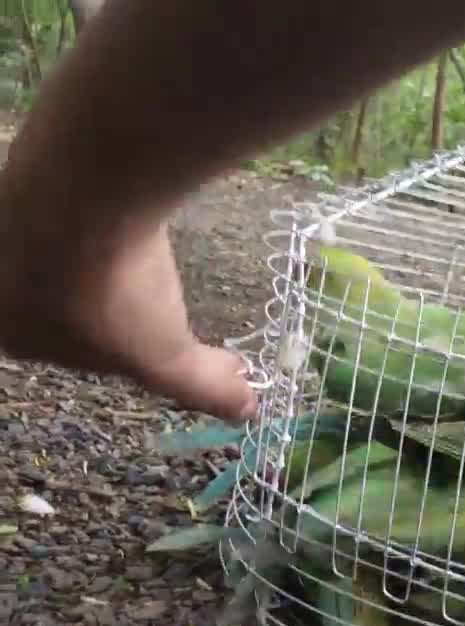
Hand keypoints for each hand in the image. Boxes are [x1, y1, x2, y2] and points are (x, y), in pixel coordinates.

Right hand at [0, 197, 258, 423]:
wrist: (81, 199)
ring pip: (61, 244)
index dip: (125, 340)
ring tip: (137, 238)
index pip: (75, 347)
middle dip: (107, 292)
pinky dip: (93, 206)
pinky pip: (65, 201)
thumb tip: (246, 410)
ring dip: (99, 246)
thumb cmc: (114, 296)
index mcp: (20, 336)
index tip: (159, 322)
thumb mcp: (166, 355)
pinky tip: (120, 200)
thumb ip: (201, 387)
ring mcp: (8, 229)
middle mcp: (0, 285)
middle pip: (62, 295)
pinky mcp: (22, 181)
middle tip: (146, 277)